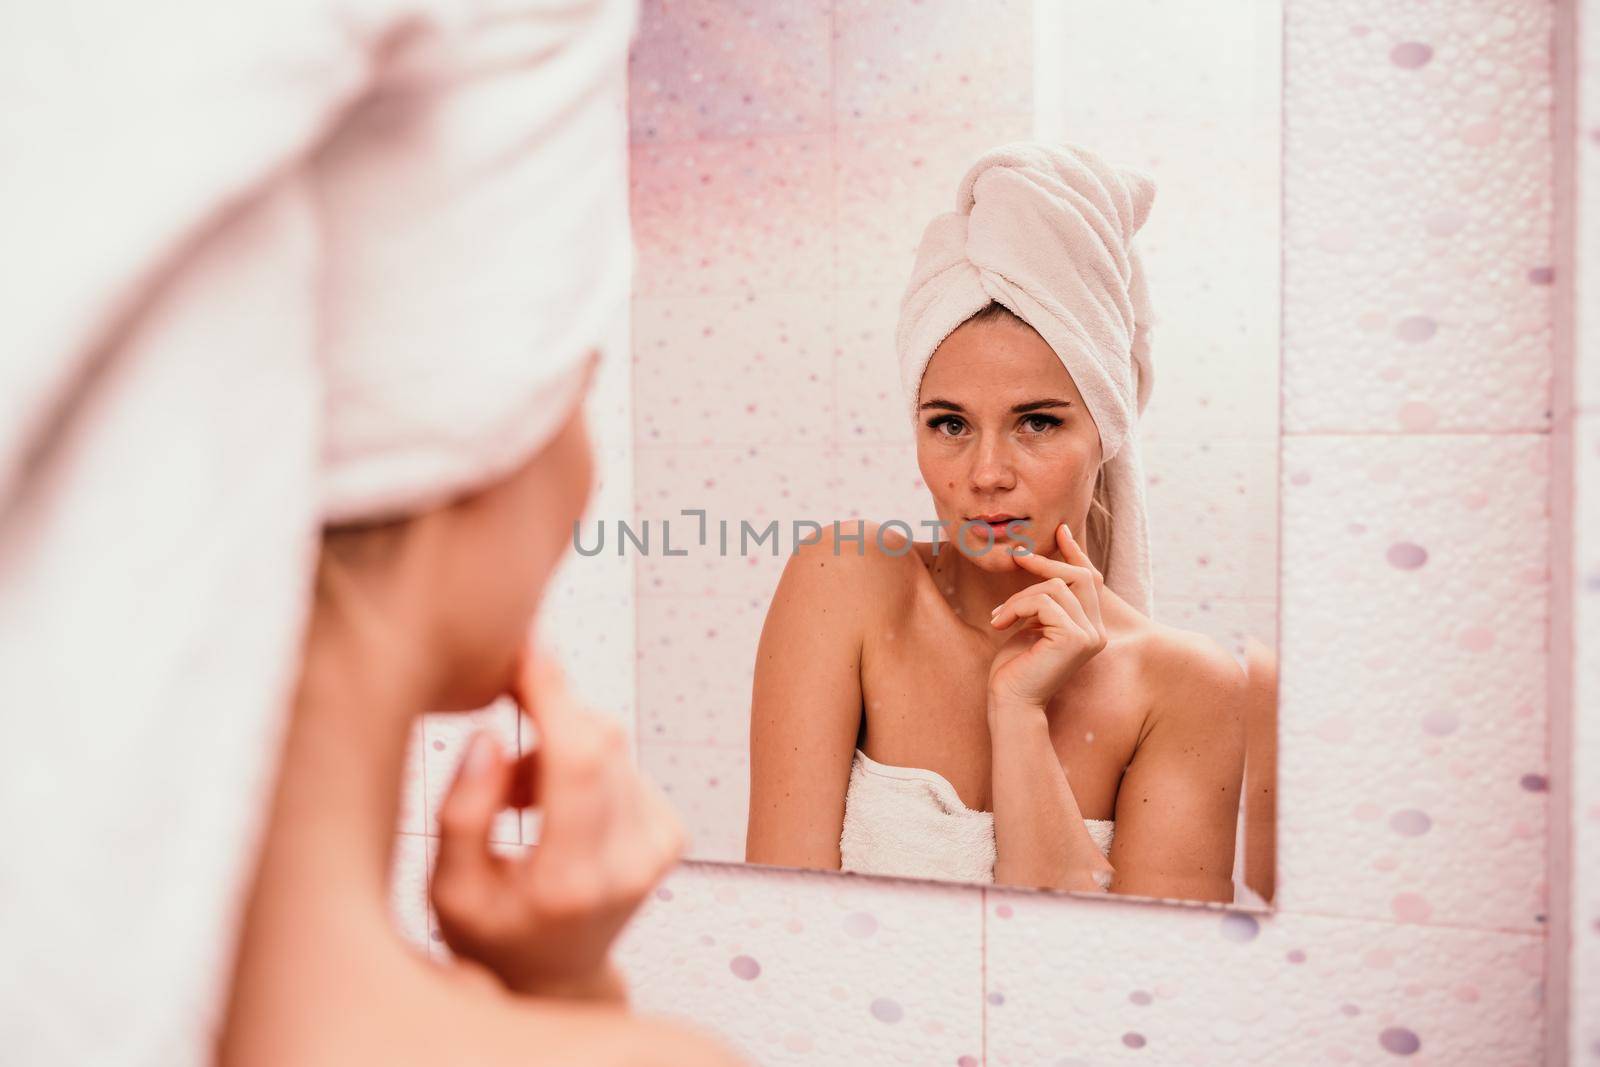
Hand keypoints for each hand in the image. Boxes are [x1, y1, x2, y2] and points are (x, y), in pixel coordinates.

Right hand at [428, 645, 685, 1002]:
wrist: (557, 977)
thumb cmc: (488, 932)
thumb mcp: (447, 889)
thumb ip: (462, 812)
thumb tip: (492, 735)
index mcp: (567, 883)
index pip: (576, 761)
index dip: (553, 692)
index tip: (524, 648)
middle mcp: (626, 865)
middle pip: (602, 739)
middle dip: (551, 703)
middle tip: (504, 697)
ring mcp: (658, 850)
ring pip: (612, 744)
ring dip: (558, 745)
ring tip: (518, 798)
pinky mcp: (670, 835)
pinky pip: (623, 762)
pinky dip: (582, 764)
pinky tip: (553, 806)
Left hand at [986, 522, 1107, 710]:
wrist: (1009, 703)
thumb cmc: (1014, 669)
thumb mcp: (1029, 625)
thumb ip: (1042, 601)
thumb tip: (1035, 562)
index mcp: (1090, 629)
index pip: (1090, 582)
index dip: (1075, 554)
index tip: (1060, 530)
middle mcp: (1097, 632)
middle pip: (1079, 577)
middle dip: (1045, 562)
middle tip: (1016, 557)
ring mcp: (1089, 636)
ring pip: (1054, 588)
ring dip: (1019, 598)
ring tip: (999, 617)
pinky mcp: (1074, 638)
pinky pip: (1043, 601)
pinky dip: (1016, 608)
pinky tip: (1000, 624)